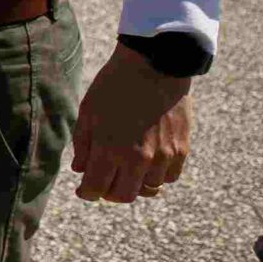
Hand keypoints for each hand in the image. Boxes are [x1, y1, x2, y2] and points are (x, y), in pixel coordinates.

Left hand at [68, 43, 191, 203]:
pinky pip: (169, 177)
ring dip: (135, 184)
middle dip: (109, 192)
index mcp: (110, 148)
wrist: (155, 65)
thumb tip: (81, 171)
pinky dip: (157, 176)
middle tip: (104, 181)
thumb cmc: (115, 85)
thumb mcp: (88, 112)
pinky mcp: (181, 149)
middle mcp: (139, 158)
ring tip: (126, 169)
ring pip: (148, 190)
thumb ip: (83, 145)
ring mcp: (163, 155)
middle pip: (123, 196)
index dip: (87, 193)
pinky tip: (148, 162)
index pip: (96, 189)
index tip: (84, 190)